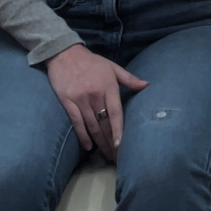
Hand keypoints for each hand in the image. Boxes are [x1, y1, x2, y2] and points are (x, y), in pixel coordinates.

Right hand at [45, 43, 147, 162]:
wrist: (64, 53)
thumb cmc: (91, 62)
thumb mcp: (112, 67)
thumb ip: (129, 79)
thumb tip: (147, 85)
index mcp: (108, 87)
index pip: (116, 113)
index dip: (118, 131)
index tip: (122, 145)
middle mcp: (95, 95)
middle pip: (104, 124)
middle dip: (111, 142)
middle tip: (117, 158)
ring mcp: (80, 99)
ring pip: (91, 126)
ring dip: (99, 143)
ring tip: (106, 155)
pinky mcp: (67, 102)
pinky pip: (76, 123)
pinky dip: (82, 136)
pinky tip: (89, 147)